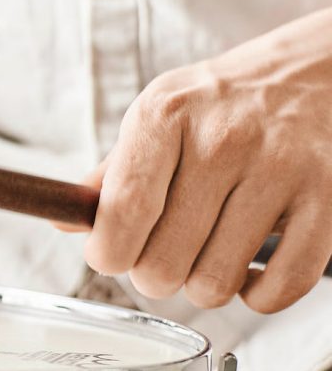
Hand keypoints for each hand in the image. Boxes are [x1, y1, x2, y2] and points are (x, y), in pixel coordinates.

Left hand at [83, 8, 331, 311]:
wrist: (309, 74)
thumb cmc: (221, 105)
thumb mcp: (157, 116)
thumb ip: (112, 173)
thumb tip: (66, 222)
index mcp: (165, 116)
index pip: (122, 212)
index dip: (107, 253)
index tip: (110, 256)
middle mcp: (223, 140)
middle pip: (163, 261)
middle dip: (153, 275)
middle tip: (163, 256)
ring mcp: (281, 169)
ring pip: (216, 281)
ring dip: (203, 285)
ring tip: (206, 256)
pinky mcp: (328, 199)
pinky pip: (282, 286)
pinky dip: (259, 296)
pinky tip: (250, 271)